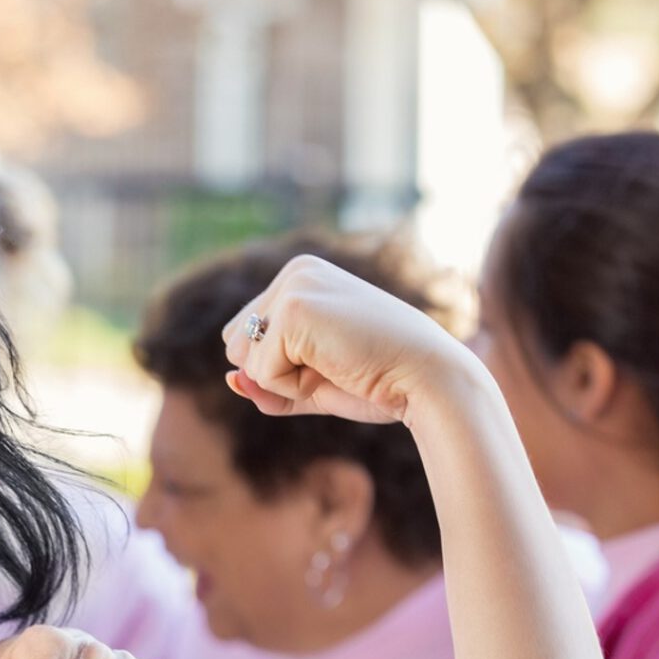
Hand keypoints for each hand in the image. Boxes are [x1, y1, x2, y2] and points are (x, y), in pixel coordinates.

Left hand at [220, 255, 482, 426]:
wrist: (429, 380)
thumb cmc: (381, 381)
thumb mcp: (312, 383)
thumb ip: (267, 383)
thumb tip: (229, 379)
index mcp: (302, 277)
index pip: (247, 336)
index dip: (282, 367)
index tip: (335, 359)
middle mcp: (295, 272)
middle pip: (237, 345)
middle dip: (277, 373)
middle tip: (336, 365)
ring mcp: (293, 287)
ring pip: (244, 358)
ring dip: (284, 379)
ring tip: (336, 364)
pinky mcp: (293, 310)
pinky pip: (261, 373)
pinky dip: (293, 386)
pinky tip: (336, 366)